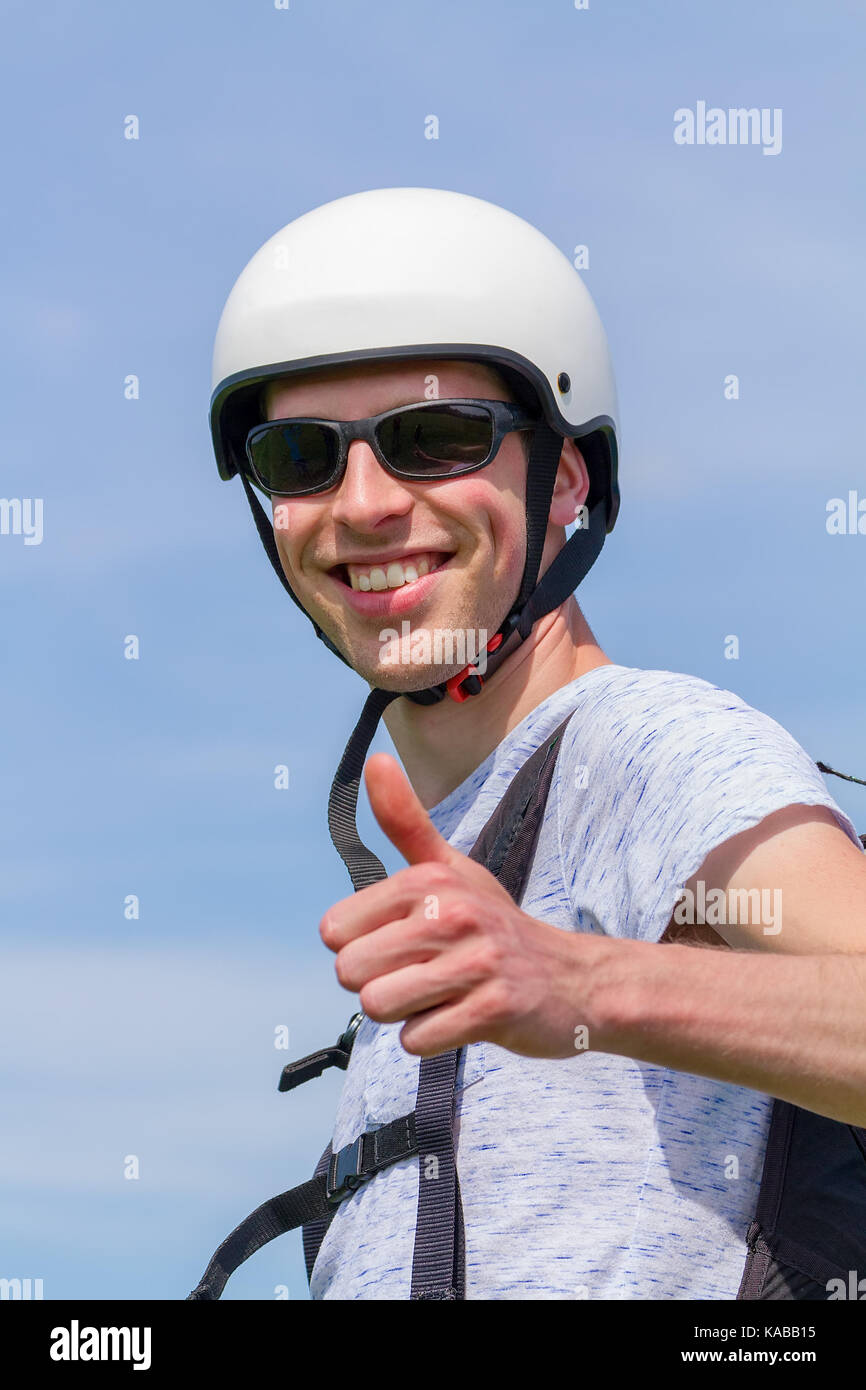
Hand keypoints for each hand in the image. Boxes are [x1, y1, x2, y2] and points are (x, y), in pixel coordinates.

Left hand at [318, 752, 608, 1059]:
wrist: (571, 978)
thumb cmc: (494, 924)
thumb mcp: (451, 868)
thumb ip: (405, 821)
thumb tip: (375, 760)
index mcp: (429, 881)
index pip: (335, 930)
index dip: (361, 946)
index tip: (403, 942)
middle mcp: (450, 914)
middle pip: (351, 973)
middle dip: (379, 984)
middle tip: (424, 973)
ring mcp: (475, 963)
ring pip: (380, 1006)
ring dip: (404, 1012)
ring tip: (441, 994)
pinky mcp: (493, 1010)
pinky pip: (417, 1039)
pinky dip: (431, 1037)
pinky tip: (461, 1016)